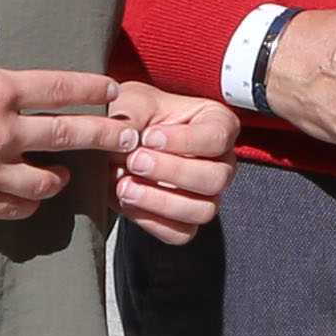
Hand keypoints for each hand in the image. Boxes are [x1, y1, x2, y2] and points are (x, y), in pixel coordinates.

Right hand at [0, 0, 127, 220]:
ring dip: (63, 175)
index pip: (60, 89)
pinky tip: (33, 197)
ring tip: (70, 172)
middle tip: (129, 138)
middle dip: (106, 136)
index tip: (112, 92)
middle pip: (70, 134)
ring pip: (48, 178)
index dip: (92, 89)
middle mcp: (3, 132)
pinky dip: (31, 203)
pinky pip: (17, 207)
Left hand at [88, 82, 237, 242]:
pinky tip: (128, 201)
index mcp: (218, 124)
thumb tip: (130, 139)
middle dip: (172, 172)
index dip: (184, 141)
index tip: (149, 136)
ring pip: (203, 210)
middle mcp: (221, 162)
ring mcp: (207, 195)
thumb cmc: (134, 115)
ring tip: (125, 185)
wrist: (114, 143)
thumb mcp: (131, 103)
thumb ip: (132, 116)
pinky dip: (151, 221)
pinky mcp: (185, 221)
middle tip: (135, 160)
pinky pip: (180, 233)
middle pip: (215, 178)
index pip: (217, 138)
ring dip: (161, 201)